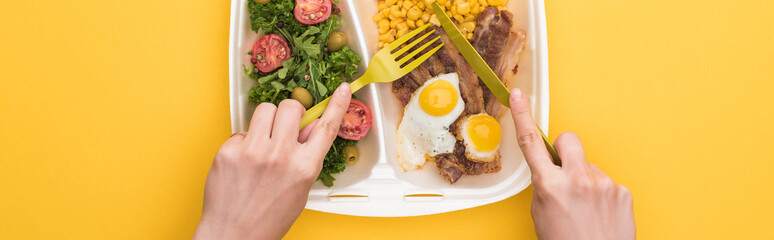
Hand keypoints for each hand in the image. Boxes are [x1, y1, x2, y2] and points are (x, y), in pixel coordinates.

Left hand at [192, 83, 351, 239]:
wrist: (234, 234)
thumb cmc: (269, 217)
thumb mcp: (301, 189)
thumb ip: (307, 157)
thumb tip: (309, 129)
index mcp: (304, 167)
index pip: (326, 127)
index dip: (337, 104)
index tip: (342, 88)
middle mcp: (280, 156)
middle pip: (290, 107)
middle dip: (289, 113)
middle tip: (284, 128)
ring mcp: (252, 152)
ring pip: (265, 110)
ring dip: (267, 122)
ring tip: (263, 142)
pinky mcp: (229, 151)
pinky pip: (241, 131)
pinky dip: (244, 143)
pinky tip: (243, 162)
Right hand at [509, 88, 635, 239]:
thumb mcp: (542, 215)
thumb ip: (545, 187)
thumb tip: (552, 174)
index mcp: (550, 186)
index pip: (531, 142)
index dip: (522, 115)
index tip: (518, 95)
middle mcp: (578, 180)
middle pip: (568, 140)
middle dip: (564, 149)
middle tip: (563, 170)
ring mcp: (603, 184)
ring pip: (589, 166)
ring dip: (585, 181)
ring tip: (585, 209)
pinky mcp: (622, 192)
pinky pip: (607, 183)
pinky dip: (602, 195)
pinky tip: (600, 214)